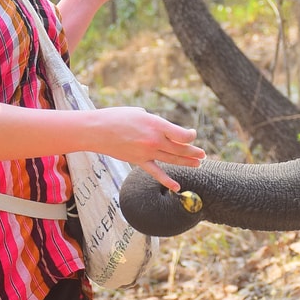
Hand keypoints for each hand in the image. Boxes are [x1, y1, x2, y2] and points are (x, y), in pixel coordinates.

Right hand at [88, 106, 203, 191]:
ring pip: (172, 160)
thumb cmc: (117, 117)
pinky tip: (177, 187)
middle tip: (203, 155)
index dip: (191, 136)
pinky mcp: (138, 161)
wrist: (97, 130)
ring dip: (187, 163)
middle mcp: (154, 140)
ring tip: (198, 164)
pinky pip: (156, 173)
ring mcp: (147, 153)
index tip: (192, 135)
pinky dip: (167, 181)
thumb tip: (163, 128)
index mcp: (156, 125)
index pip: (182, 135)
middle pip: (180, 149)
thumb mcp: (140, 112)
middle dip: (194, 152)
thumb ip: (155, 122)